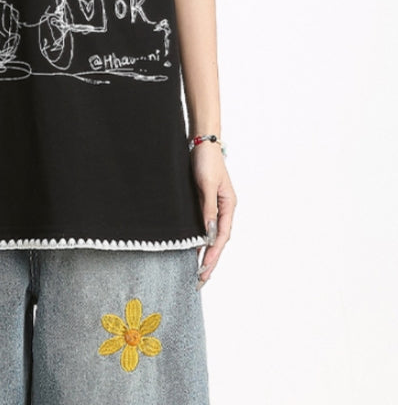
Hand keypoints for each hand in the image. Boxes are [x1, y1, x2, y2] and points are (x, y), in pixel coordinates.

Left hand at [192, 142, 235, 287]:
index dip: (214, 254)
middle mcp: (224, 208)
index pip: (222, 236)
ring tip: (197, 272)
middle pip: (219, 240)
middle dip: (211, 261)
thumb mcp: (205, 184)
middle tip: (200, 280)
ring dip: (206, 253)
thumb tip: (208, 234)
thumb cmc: (205, 160)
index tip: (204, 269)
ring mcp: (215, 206)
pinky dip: (200, 240)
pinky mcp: (204, 202)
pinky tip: (192, 249)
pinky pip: (204, 226)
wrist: (200, 141)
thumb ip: (207, 208)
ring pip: (212, 235)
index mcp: (229, 205)